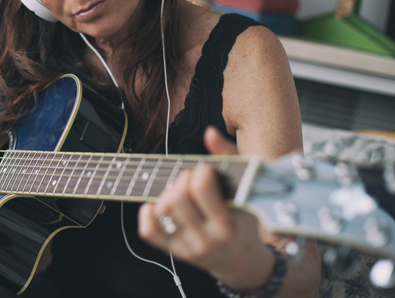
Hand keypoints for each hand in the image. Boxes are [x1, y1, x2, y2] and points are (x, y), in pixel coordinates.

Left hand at [138, 126, 274, 292]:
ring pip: (162, 211)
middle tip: (193, 179)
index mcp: (226, 224)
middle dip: (183, 179)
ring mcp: (187, 247)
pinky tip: (158, 202)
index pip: (201, 188)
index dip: (201, 171)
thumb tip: (209, 133)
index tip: (207, 170)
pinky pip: (149, 232)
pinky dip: (147, 213)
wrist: (243, 263)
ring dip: (168, 192)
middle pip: (177, 197)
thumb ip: (229, 158)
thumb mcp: (247, 191)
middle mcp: (205, 239)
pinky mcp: (175, 252)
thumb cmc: (246, 221)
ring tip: (181, 190)